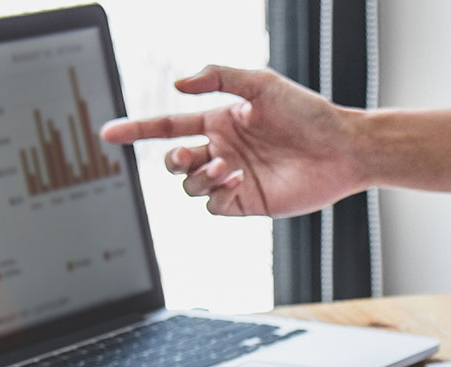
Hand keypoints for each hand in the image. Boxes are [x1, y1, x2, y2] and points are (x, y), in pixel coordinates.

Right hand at [101, 65, 363, 217]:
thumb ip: (218, 77)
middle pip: (175, 161)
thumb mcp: (260, 83)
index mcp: (220, 121)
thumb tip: (178, 84)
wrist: (342, 148)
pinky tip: (236, 179)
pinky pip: (213, 206)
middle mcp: (224, 150)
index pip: (168, 127)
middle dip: (173, 159)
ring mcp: (235, 178)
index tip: (108, 133)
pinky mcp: (249, 202)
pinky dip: (216, 193)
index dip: (137, 130)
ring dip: (199, 176)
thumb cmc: (307, 112)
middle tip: (188, 156)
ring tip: (226, 165)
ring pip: (191, 186)